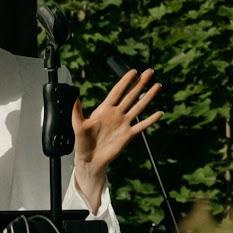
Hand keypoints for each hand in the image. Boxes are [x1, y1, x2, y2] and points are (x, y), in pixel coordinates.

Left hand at [72, 66, 163, 200]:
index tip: (133, 71)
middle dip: (140, 83)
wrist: (90, 160)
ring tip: (157, 86)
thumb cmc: (82, 143)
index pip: (117, 91)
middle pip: (131, 95)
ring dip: (148, 96)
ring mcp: (123, 123)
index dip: (125, 81)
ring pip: (139, 107)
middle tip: (149, 72)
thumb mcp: (78, 125)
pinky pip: (141, 125)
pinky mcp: (128, 135)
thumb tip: (73, 96)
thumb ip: (76, 110)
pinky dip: (150, 120)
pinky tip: (159, 113)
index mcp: (104, 109)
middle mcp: (116, 114)